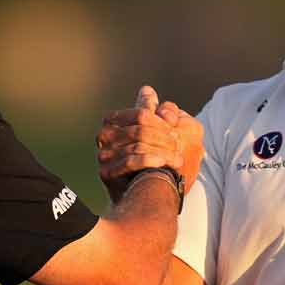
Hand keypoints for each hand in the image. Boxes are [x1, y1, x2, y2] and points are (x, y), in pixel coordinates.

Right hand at [97, 86, 199, 201]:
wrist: (145, 194)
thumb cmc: (154, 161)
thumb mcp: (157, 134)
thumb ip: (153, 113)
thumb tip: (147, 90)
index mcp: (114, 121)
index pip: (141, 114)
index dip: (161, 121)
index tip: (177, 128)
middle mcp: (104, 136)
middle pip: (139, 129)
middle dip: (163, 137)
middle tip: (181, 146)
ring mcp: (104, 155)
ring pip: (136, 145)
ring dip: (161, 151)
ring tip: (178, 159)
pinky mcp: (106, 173)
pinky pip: (129, 162)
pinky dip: (149, 160)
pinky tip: (164, 163)